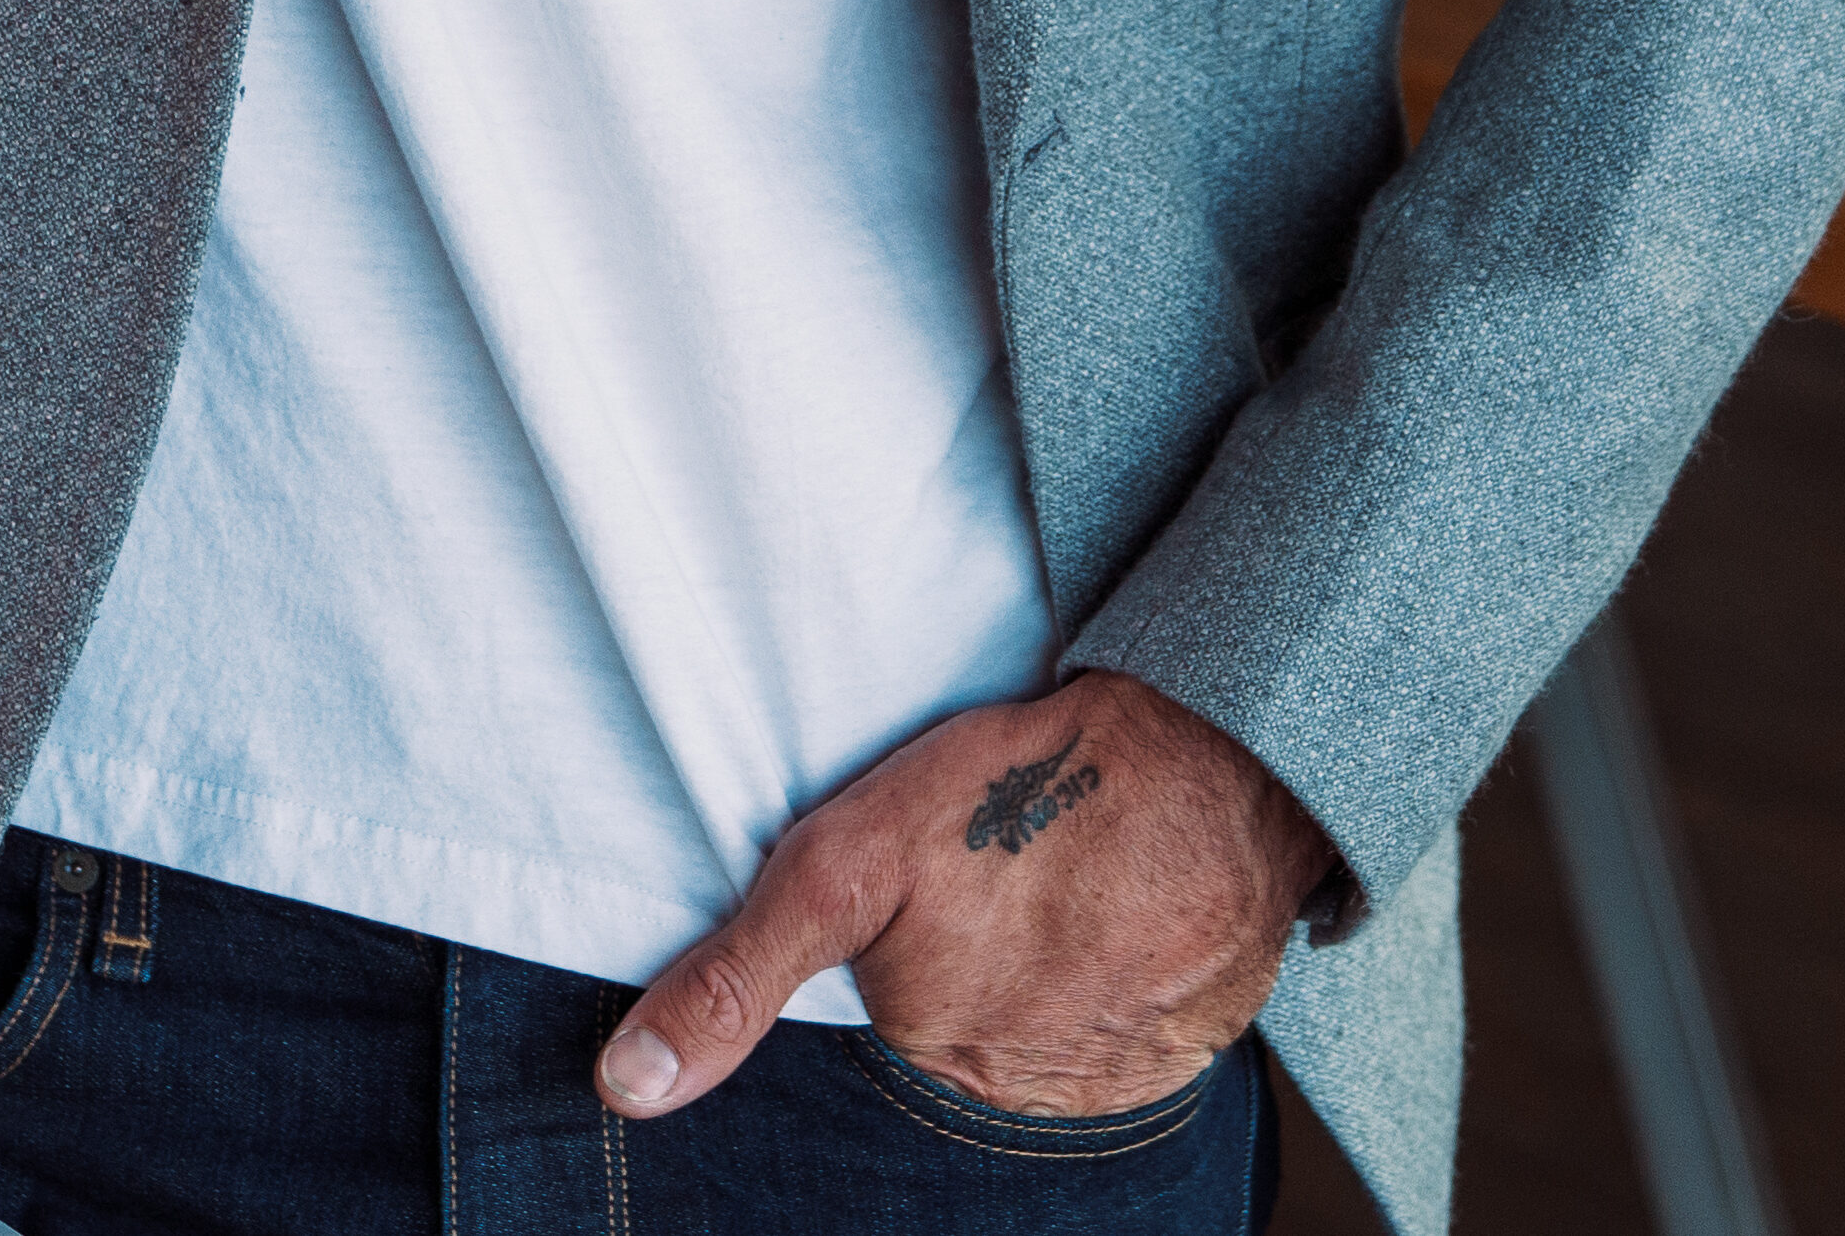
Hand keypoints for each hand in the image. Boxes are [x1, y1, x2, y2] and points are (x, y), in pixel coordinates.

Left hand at [604, 670, 1325, 1124]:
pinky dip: (1121, 987)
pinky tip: (1121, 913)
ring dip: (1052, 977)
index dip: (904, 949)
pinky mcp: (1187, 1053)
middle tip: (1005, 876)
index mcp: (925, 1041)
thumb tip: (627, 1087)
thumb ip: (735, 977)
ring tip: (1067, 885)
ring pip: (1044, 1038)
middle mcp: (1016, 1087)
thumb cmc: (1017, 787)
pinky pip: (1126, 1037)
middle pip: (960, 1036)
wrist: (1217, 757)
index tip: (942, 895)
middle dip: (975, 966)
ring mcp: (1109, 1078)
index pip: (885, 1020)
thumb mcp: (842, 861)